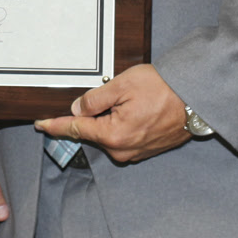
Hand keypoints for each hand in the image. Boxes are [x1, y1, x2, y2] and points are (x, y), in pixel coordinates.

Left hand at [34, 64, 189, 163]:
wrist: (196, 98)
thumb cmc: (163, 89)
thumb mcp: (121, 85)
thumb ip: (94, 99)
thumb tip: (77, 110)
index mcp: (113, 135)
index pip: (74, 130)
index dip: (54, 125)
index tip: (40, 124)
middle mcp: (123, 150)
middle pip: (94, 132)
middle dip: (95, 114)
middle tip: (115, 92)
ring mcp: (136, 152)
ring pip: (110, 134)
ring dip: (112, 118)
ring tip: (133, 99)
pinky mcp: (147, 150)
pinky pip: (125, 137)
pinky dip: (124, 123)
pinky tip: (138, 108)